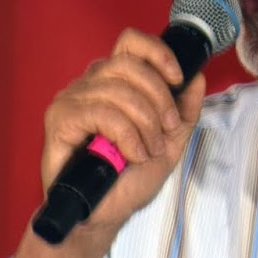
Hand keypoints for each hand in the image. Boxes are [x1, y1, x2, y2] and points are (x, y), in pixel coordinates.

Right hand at [36, 28, 206, 241]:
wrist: (103, 214)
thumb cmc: (128, 179)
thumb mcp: (169, 143)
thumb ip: (184, 111)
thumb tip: (197, 77)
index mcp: (114, 81)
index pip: (131, 42)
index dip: (158, 53)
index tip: (178, 78)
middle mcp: (90, 84)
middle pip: (129, 64)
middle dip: (158, 98)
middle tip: (166, 130)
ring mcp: (72, 99)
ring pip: (118, 90)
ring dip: (144, 124)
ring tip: (148, 151)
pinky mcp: (60, 118)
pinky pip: (101, 112)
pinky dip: (125, 135)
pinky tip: (131, 155)